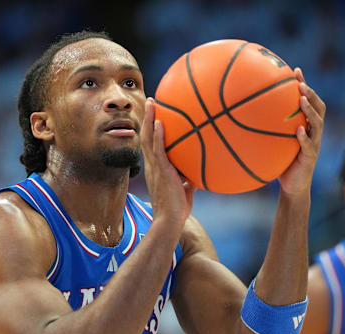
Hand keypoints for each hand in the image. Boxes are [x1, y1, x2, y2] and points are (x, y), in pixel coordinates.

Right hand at [141, 98, 196, 227]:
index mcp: (156, 169)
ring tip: (152, 102)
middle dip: (147, 117)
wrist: (170, 221)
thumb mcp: (185, 192)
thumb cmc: (177, 210)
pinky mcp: (162, 171)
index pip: (150, 145)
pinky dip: (157, 135)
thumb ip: (190, 181)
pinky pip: (158, 150)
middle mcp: (152, 165)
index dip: (150, 130)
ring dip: (149, 119)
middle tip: (150, 101)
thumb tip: (199, 176)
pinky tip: (158, 122)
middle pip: (146, 136)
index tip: (153, 116)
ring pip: (148, 138)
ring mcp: (155, 167)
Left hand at [278, 68, 324, 196]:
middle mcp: (314, 133)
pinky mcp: (310, 158)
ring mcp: (314, 144)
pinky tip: (298, 130)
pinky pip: (308, 145)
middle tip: (300, 83)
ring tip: (302, 99)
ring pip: (317, 124)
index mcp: (307, 126)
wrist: (292, 187)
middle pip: (319, 108)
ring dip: (309, 110)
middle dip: (311, 94)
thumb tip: (241, 114)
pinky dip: (304, 137)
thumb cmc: (281, 163)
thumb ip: (267, 129)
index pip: (310, 101)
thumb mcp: (274, 143)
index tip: (295, 70)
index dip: (305, 85)